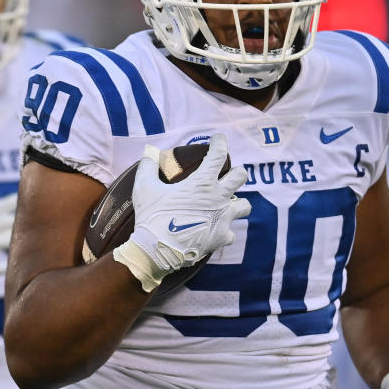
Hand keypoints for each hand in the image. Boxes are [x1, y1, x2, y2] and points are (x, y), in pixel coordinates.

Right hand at [114, 133, 250, 291]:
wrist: (156, 250)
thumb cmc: (151, 216)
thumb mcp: (144, 187)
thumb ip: (148, 166)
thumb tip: (150, 150)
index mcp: (202, 183)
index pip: (218, 155)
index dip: (220, 142)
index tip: (218, 138)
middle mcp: (219, 198)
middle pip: (241, 177)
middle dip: (237, 172)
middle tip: (229, 173)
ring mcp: (223, 219)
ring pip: (244, 206)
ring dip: (237, 202)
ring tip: (227, 203)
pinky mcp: (221, 238)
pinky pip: (231, 232)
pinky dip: (225, 230)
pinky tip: (216, 230)